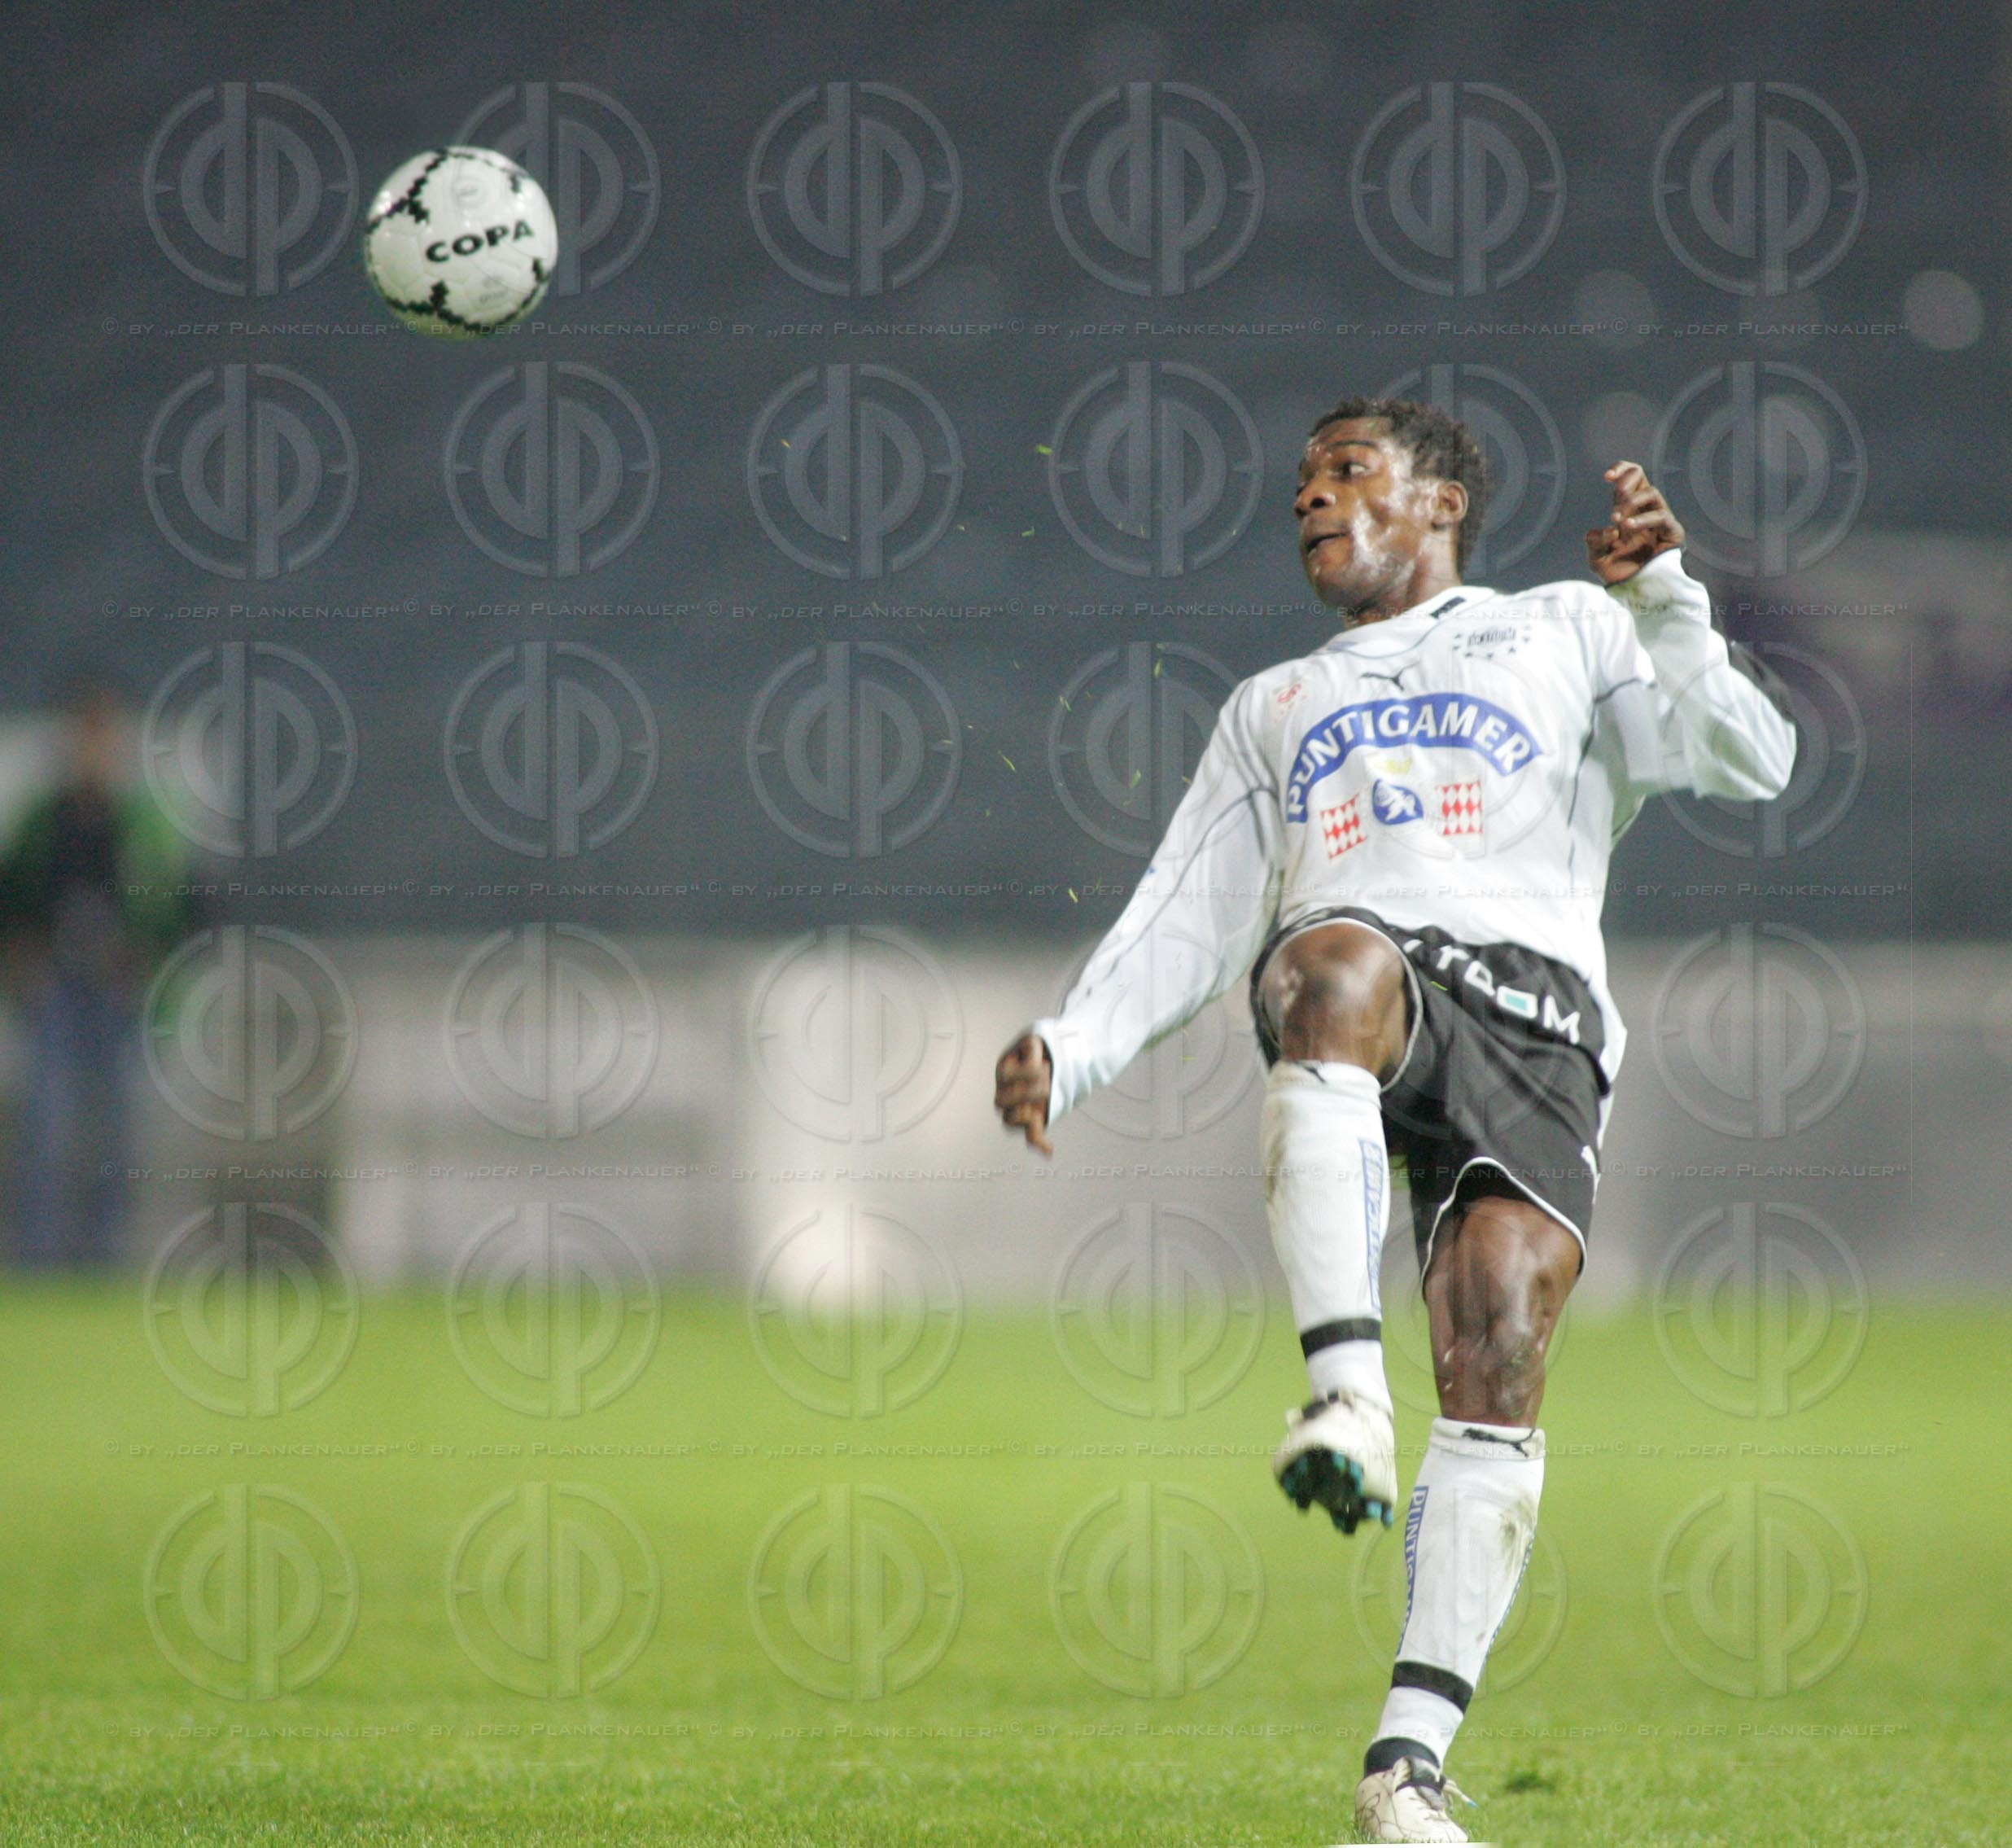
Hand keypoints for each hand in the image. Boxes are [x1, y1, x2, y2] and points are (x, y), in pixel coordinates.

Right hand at [994, 1030, 1053, 1156]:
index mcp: (1004, 1070)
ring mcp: (1015, 1109)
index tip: (1045, 1065)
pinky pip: (1030, 1136)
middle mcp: (1004, 1092)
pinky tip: (1049, 1149)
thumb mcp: (1035, 1043)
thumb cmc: (1039, 1051)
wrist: (1050, 1061)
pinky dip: (1039, 1143)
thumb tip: (1037, 1064)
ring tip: (1047, 1100)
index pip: (1005, 1075)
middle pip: (1001, 1101)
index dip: (1026, 1072)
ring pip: (1010, 1120)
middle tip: (1047, 1084)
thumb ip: (1032, 1052)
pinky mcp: (1031, 1120)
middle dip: (1027, 1092)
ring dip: (1029, 1114)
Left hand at [1585, 461, 1684, 583]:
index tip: (1607, 476)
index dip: (1620, 470)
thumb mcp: (1598, 560)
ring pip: (1652, 493)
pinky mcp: (1672, 531)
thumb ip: (1595, 543)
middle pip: (1642, 477)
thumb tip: (1602, 530)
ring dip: (1632, 501)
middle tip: (1617, 494)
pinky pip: (1661, 515)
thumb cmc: (1620, 574)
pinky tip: (1628, 527)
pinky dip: (1643, 519)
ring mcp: (1659, 519)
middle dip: (1628, 479)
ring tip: (1618, 519)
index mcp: (1626, 511)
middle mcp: (1643, 510)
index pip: (1628, 479)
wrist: (1638, 593)